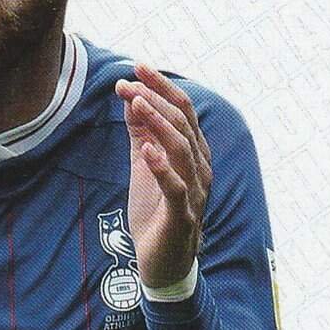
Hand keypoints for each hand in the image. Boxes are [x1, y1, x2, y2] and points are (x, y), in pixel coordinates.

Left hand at [113, 64, 212, 292]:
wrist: (162, 263)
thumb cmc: (155, 213)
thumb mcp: (143, 165)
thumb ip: (140, 133)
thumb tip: (130, 96)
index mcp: (193, 153)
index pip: (182, 111)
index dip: (160, 87)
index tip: (136, 66)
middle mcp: (200, 168)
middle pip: (183, 123)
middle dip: (156, 97)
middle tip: (130, 79)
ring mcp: (194, 192)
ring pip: (182, 149)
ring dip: (158, 123)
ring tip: (136, 103)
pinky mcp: (182, 217)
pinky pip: (177, 188)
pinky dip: (162, 167)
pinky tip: (147, 151)